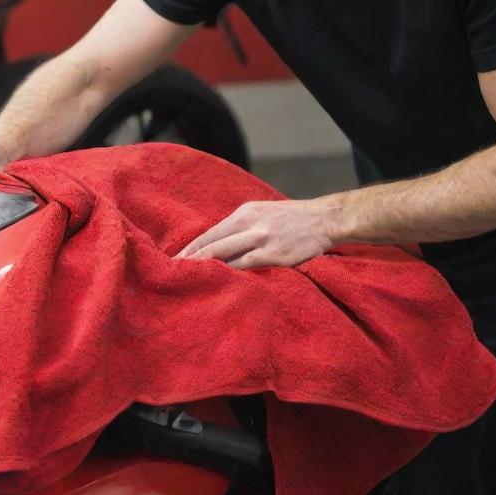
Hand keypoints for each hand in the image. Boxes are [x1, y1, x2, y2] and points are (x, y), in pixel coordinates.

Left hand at [177, 198, 341, 269]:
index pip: (210, 232)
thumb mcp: (262, 213)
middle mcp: (249, 222)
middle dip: (190, 259)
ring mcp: (261, 238)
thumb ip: (242, 227)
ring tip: (187, 279)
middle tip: (171, 272)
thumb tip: (220, 245)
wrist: (324, 219)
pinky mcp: (273, 254)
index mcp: (244, 212)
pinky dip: (229, 273)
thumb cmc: (292, 218)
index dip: (191, 247)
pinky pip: (245, 265)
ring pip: (224, 254)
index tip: (174, 259)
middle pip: (212, 243)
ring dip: (204, 267)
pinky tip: (218, 282)